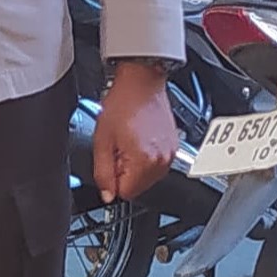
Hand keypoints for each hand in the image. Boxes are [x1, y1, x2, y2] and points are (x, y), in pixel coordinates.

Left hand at [90, 61, 175, 202]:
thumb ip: (103, 172)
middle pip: (139, 187)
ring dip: (136, 166)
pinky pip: (157, 164)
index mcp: (145, 161)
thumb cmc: (123, 103)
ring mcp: (170, 154)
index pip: (125, 193)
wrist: (141, 82)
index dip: (113, 178)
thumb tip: (107, 194)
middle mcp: (162, 161)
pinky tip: (140, 138)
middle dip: (125, 172)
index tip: (111, 159)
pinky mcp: (174, 146)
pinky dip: (147, 157)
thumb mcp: (102, 140)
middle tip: (119, 147)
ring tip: (130, 141)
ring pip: (148, 177)